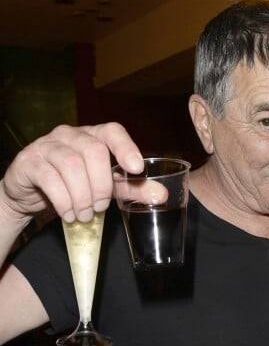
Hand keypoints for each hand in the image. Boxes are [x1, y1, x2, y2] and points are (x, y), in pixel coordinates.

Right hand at [0, 123, 143, 224]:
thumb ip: (130, 188)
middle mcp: (70, 135)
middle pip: (94, 151)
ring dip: (82, 196)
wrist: (31, 192)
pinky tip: (68, 214)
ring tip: (84, 215)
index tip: (137, 168)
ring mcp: (47, 145)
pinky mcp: (29, 161)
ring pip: (72, 165)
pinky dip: (63, 200)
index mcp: (92, 136)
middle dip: (101, 185)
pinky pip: (49, 178)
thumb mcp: (103, 187)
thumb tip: (161, 195)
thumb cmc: (72, 185)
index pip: (112, 131)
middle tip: (100, 207)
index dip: (126, 147)